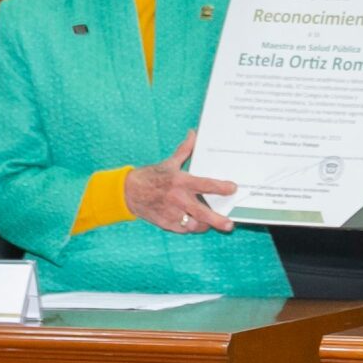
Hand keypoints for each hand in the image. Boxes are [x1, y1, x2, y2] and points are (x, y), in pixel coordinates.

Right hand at [123, 131, 237, 234]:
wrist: (129, 192)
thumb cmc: (151, 176)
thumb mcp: (169, 162)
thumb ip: (185, 150)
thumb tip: (194, 133)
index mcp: (180, 181)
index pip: (205, 184)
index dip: (221, 187)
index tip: (233, 188)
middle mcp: (178, 198)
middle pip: (202, 212)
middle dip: (217, 220)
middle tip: (229, 224)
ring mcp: (172, 213)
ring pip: (194, 225)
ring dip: (204, 225)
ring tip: (211, 224)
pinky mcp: (166, 223)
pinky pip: (183, 229)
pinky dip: (191, 227)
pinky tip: (195, 224)